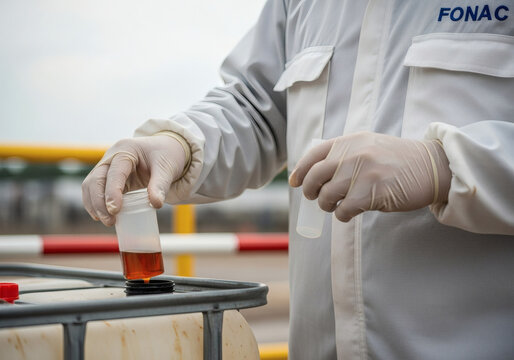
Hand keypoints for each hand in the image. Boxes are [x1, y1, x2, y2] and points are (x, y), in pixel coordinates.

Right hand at [82, 134, 187, 225]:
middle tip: (110, 221)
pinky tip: (101, 216)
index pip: (114, 172)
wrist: (166, 149)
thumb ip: (161, 185)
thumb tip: (156, 204)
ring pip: (91, 185)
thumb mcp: (167, 168)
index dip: (112, 191)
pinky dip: (95, 203)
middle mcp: (112, 156)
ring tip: (107, 222)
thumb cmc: (166, 156)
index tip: (115, 210)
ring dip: (94, 205)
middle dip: (99, 202)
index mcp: (126, 149)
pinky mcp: (108, 177)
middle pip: (96, 179)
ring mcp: (107, 166)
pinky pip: (95, 190)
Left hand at [289, 132, 450, 221]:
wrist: (431, 166)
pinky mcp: (373, 190)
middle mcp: (352, 153)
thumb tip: (316, 175)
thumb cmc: (397, 160)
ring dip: (327, 206)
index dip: (299, 171)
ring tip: (336, 206)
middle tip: (316, 198)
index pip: (313, 155)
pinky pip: (344, 209)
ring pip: (327, 196)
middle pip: (314, 177)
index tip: (294, 182)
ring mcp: (362, 171)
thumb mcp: (368, 145)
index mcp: (349, 141)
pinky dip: (342, 215)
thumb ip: (345, 154)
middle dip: (310, 192)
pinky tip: (349, 213)